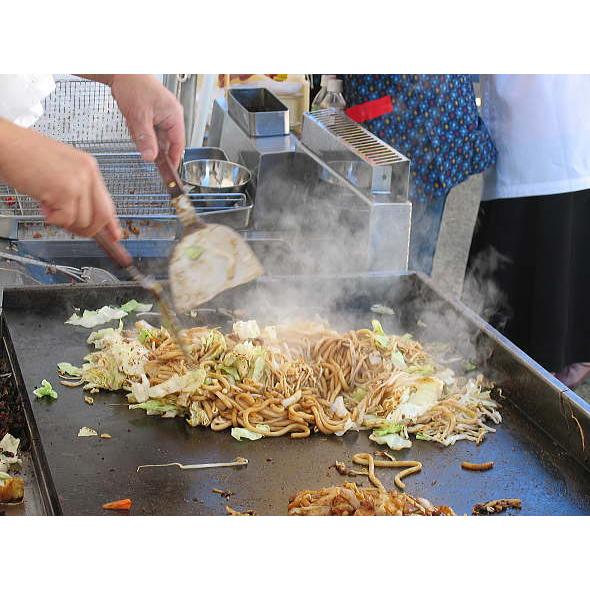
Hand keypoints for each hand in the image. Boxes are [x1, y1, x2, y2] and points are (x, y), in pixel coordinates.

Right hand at [0, 119, 121, 239]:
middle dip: (88, 229)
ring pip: (83, 220)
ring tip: (49, 207)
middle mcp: (88, 173)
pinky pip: (66, 219)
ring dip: (65, 222)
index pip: (108, 201)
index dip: (111, 223)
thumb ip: (77, 189)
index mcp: (89, 166)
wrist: (6, 143)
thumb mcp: (62, 168)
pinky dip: (53, 219)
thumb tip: (84, 215)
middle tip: (71, 227)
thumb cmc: (25, 154)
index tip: (115, 236)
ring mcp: (77, 182)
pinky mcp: (64, 191)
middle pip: (102, 216)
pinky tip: (43, 206)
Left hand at [110, 75, 184, 167]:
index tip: (169, 171)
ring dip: (144, 136)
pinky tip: (133, 120)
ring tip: (133, 122)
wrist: (121, 70)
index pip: (178, 144)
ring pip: (156, 136)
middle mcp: (171, 116)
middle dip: (153, 145)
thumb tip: (151, 157)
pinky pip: (149, 130)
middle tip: (142, 145)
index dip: (173, 159)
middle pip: (167, 142)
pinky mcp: (153, 114)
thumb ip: (145, 139)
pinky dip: (140, 130)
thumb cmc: (133, 84)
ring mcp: (162, 115)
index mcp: (174, 116)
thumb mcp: (139, 116)